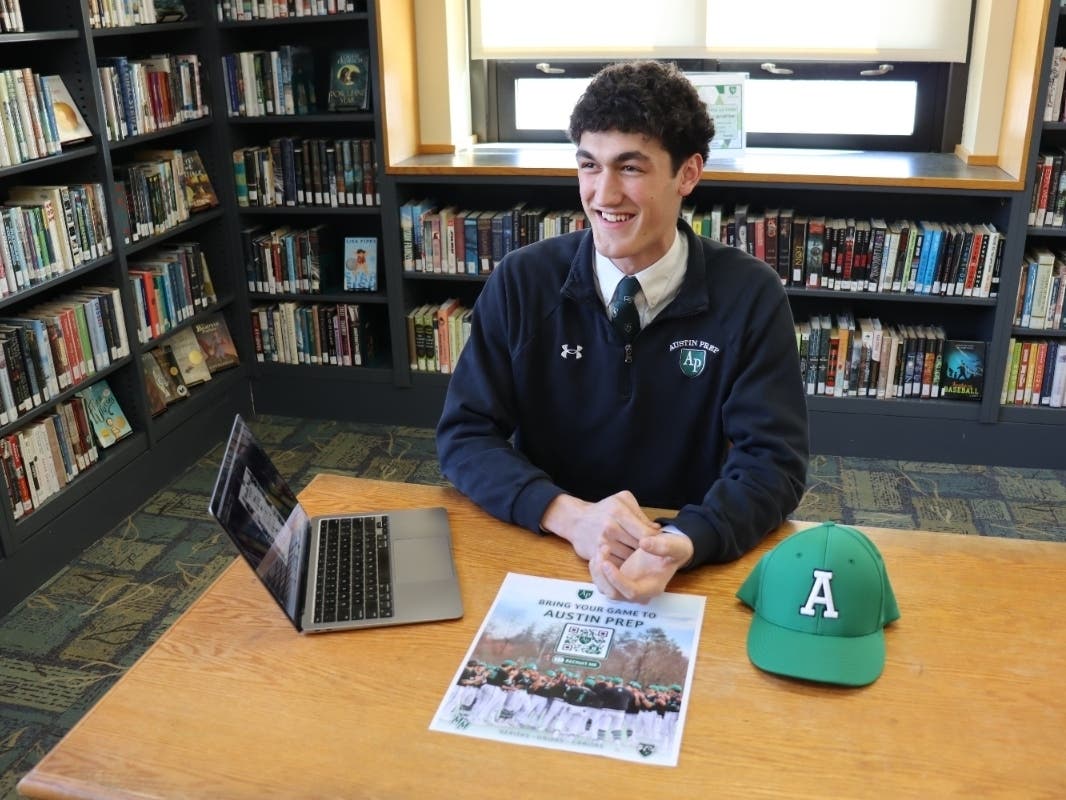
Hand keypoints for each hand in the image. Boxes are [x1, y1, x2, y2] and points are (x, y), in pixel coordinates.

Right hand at [540, 491, 660, 563]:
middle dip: (647, 551)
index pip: (645, 533)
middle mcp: (610, 527)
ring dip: (636, 560)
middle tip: (652, 551)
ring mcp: (602, 543)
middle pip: (639, 547)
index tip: (658, 542)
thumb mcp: (622, 501)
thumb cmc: (602, 510)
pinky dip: (624, 565)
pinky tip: (627, 561)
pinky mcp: (597, 556)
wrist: (576, 521)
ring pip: (629, 559)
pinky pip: (617, 565)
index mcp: (618, 511)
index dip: (655, 540)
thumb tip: (657, 530)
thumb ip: (640, 514)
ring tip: (639, 556)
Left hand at [590, 531, 693, 603]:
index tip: (607, 563)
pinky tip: (600, 551)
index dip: (618, 580)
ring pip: (604, 588)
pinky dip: (596, 568)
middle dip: (603, 574)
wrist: (669, 548)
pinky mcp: (618, 579)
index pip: (632, 593)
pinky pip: (601, 580)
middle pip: (613, 594)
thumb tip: (644, 543)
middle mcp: (638, 592)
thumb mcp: (675, 545)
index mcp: (653, 587)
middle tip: (602, 550)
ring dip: (597, 570)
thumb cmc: (674, 549)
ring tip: (601, 548)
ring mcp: (626, 586)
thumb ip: (663, 545)